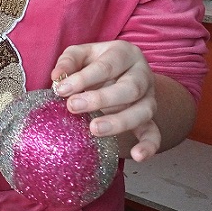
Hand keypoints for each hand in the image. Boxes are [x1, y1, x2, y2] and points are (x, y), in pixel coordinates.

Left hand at [51, 40, 159, 160]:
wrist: (120, 74)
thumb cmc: (95, 63)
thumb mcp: (82, 54)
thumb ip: (69, 62)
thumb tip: (57, 76)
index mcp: (125, 54)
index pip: (107, 65)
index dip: (84, 78)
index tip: (61, 89)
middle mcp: (142, 75)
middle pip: (130, 88)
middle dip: (101, 99)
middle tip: (73, 106)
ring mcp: (149, 98)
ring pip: (142, 111)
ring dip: (119, 122)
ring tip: (94, 129)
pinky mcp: (150, 120)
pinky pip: (154, 134)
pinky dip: (149, 146)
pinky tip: (138, 157)